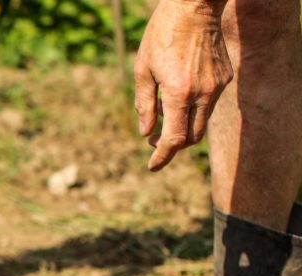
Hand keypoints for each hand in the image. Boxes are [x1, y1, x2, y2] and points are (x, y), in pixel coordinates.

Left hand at [134, 0, 233, 170]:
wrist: (195, 7)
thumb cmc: (162, 35)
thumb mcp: (143, 70)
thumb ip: (144, 105)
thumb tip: (146, 133)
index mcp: (180, 94)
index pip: (174, 139)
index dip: (162, 156)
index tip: (152, 166)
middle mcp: (203, 94)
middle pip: (191, 137)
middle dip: (172, 145)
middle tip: (154, 139)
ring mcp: (217, 86)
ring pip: (201, 121)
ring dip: (181, 125)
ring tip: (161, 110)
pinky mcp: (225, 78)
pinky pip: (208, 103)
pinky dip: (192, 108)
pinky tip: (176, 93)